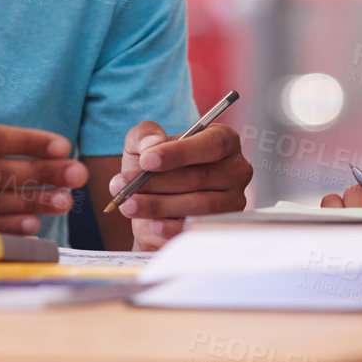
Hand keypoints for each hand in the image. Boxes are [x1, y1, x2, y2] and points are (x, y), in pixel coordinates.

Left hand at [108, 120, 251, 250]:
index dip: (179, 153)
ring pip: (200, 204)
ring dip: (159, 205)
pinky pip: (198, 227)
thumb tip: (152, 143)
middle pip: (200, 177)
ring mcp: (233, 201)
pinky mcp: (222, 226)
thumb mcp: (143, 144)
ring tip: (129, 204)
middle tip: (126, 186)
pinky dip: (172, 227)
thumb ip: (144, 134)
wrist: (152, 205)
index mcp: (223, 141)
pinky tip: (152, 224)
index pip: (211, 144)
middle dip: (158, 182)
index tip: (147, 160)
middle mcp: (235, 170)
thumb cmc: (154, 168)